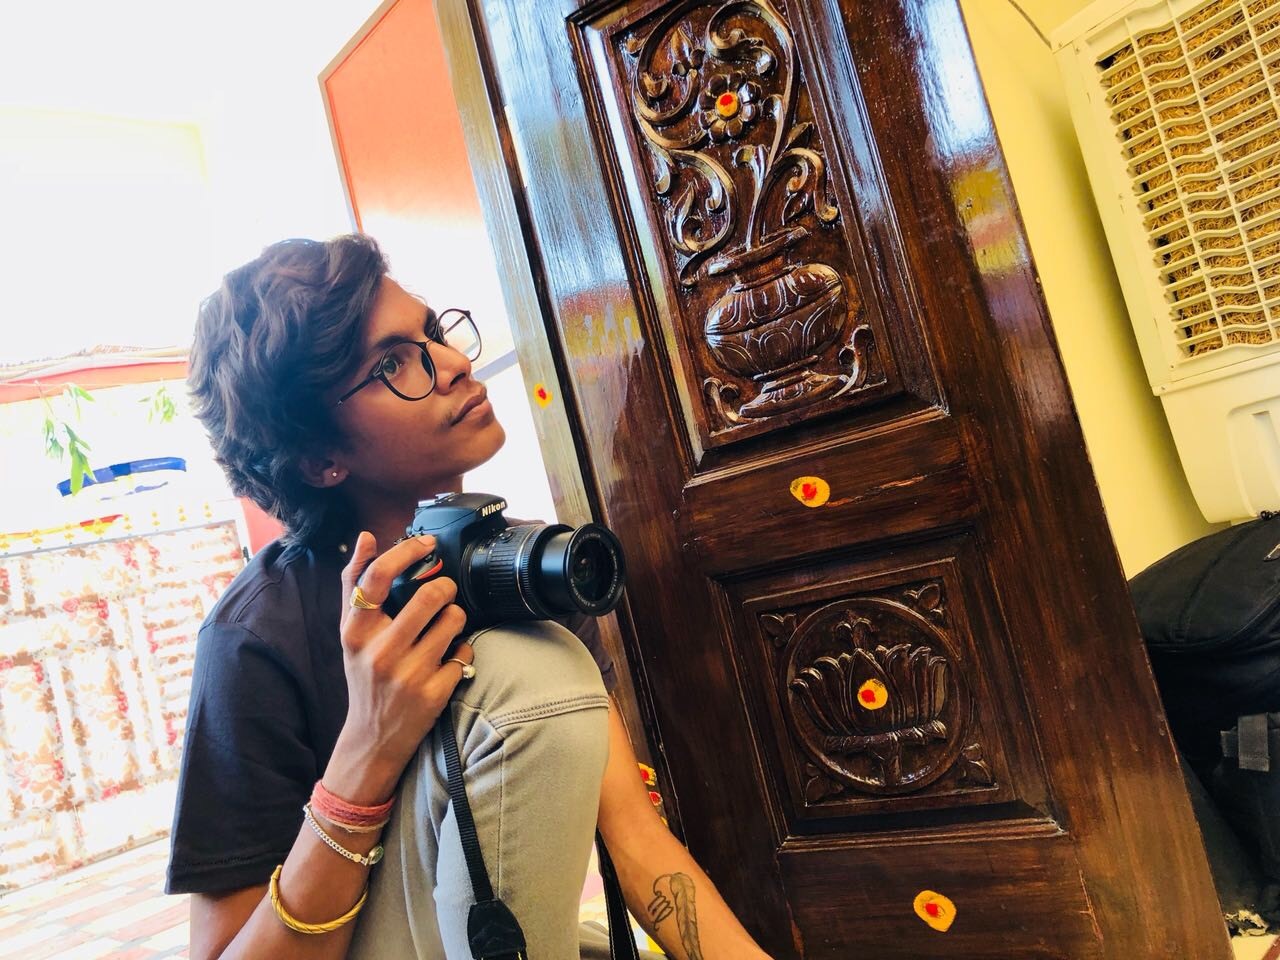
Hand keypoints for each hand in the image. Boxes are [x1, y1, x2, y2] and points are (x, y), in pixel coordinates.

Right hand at [324, 531, 472, 803]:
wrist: (372, 736)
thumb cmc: (364, 675)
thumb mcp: (351, 633)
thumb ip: (355, 584)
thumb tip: (366, 537)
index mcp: (355, 632)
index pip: (378, 577)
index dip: (408, 551)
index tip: (427, 543)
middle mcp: (380, 652)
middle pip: (429, 595)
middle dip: (446, 587)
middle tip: (445, 591)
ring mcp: (408, 674)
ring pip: (454, 619)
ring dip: (457, 615)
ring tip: (448, 623)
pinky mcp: (433, 694)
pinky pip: (465, 651)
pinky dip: (463, 648)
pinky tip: (450, 655)